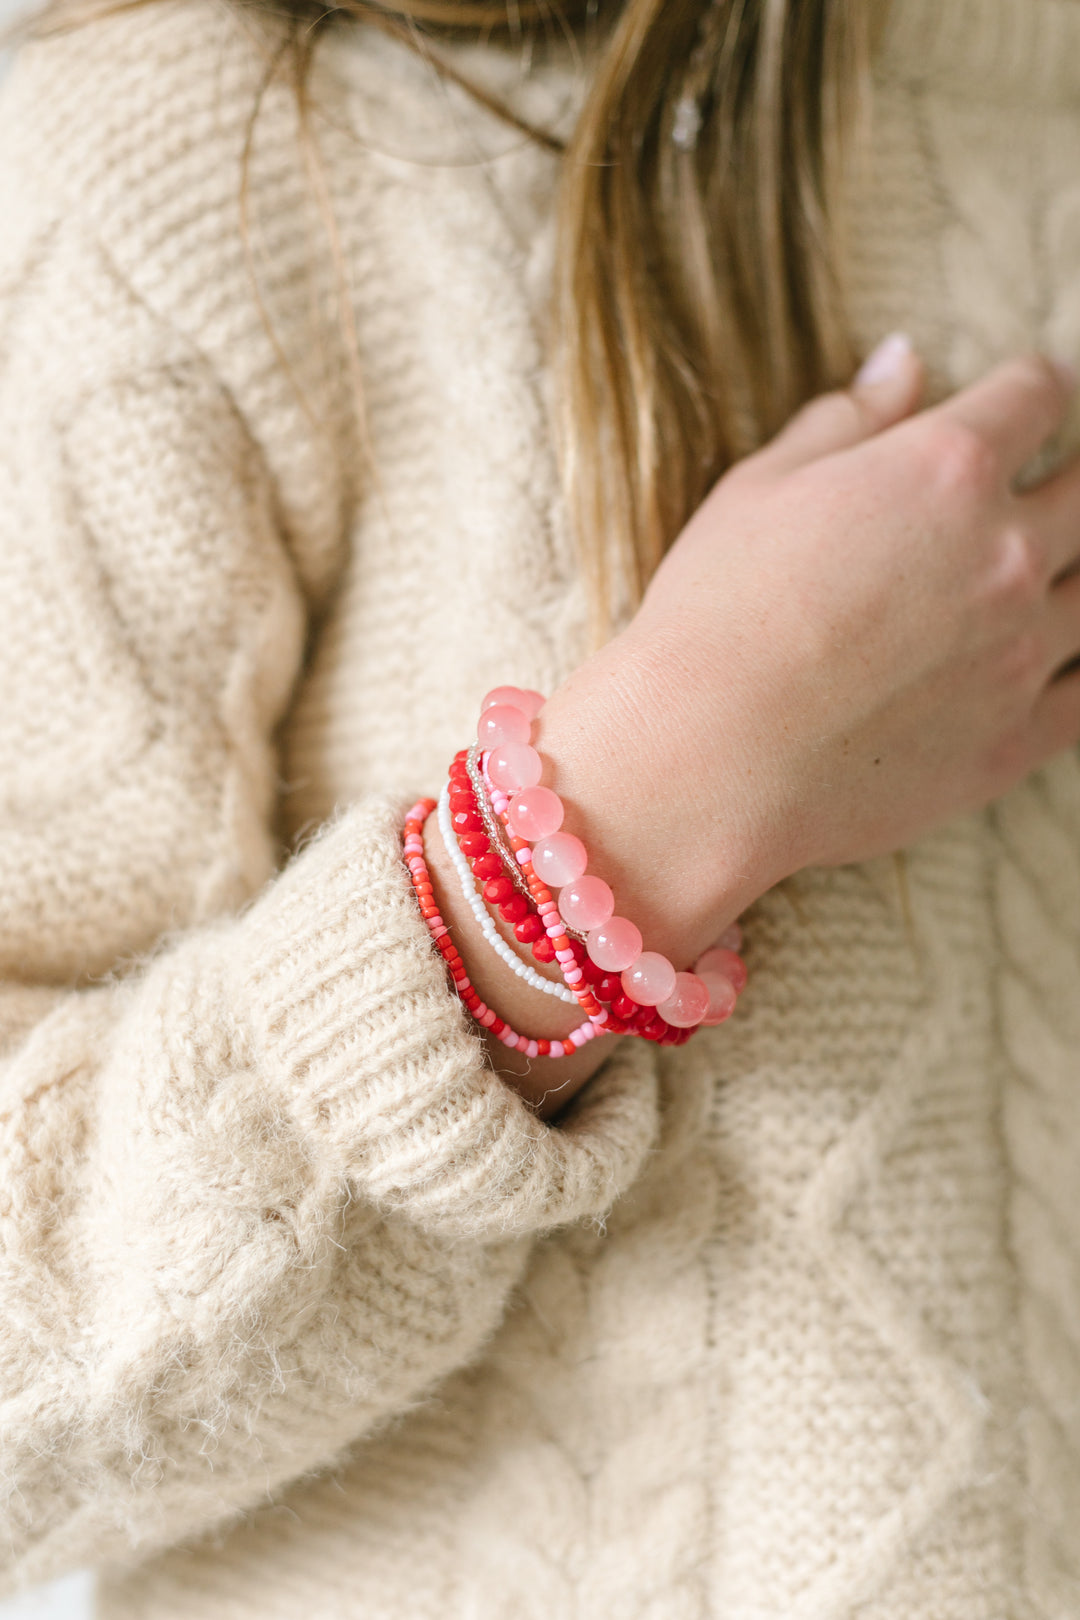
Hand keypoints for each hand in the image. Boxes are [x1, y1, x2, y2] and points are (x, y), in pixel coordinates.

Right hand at [535, 345, 1079, 966]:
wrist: (703, 762)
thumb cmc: (713, 615)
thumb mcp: (758, 490)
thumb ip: (845, 419)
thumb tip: (904, 359)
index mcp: (947, 469)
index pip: (1035, 395)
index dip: (1032, 388)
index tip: (1026, 396)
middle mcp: (1006, 552)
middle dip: (1076, 476)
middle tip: (1052, 484)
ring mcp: (1021, 651)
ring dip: (1075, 572)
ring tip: (1042, 575)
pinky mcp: (1014, 741)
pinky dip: (1079, 671)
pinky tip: (1055, 661)